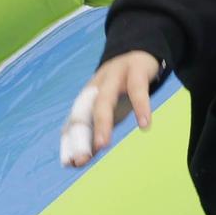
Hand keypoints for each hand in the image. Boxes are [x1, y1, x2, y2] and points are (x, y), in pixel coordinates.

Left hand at [61, 50, 163, 167]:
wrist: (140, 50)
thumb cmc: (123, 87)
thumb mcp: (110, 108)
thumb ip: (99, 128)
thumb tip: (86, 156)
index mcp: (88, 96)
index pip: (75, 121)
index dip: (72, 141)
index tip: (70, 164)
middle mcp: (97, 86)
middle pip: (84, 111)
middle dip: (81, 136)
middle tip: (82, 159)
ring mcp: (115, 76)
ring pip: (105, 100)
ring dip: (102, 123)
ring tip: (103, 145)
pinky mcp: (136, 70)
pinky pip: (138, 89)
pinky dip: (141, 107)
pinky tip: (144, 124)